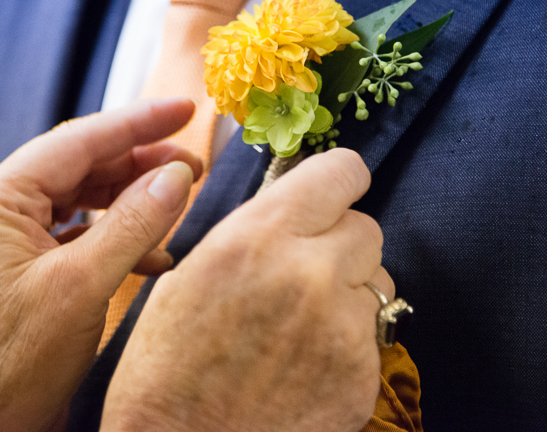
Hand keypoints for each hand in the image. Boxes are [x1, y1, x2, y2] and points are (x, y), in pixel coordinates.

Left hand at [0, 99, 202, 431]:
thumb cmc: (17, 364)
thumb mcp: (84, 286)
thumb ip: (135, 222)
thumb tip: (178, 174)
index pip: (76, 141)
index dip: (137, 122)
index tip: (183, 108)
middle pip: (80, 165)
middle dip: (140, 163)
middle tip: (194, 163)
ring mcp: (3, 237)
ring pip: (81, 196)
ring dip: (132, 199)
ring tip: (179, 200)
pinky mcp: (19, 263)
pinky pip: (75, 231)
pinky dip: (116, 235)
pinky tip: (153, 254)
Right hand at [101, 148, 391, 431]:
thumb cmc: (168, 369)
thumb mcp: (191, 275)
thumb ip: (253, 229)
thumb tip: (295, 201)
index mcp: (258, 238)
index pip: (341, 172)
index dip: (340, 180)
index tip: (336, 191)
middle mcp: (309, 273)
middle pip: (366, 227)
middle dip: (341, 244)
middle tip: (308, 271)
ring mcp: (343, 328)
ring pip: (378, 281)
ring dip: (351, 291)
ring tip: (304, 324)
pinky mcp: (363, 375)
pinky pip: (374, 334)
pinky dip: (351, 342)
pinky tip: (309, 364)